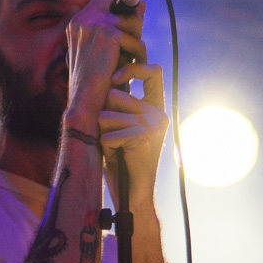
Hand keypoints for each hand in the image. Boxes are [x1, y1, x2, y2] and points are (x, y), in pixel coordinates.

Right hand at [65, 0, 146, 115]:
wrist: (83, 100)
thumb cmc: (92, 80)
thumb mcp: (98, 51)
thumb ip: (115, 28)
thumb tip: (143, 4)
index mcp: (78, 21)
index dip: (125, 1)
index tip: (134, 16)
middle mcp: (84, 17)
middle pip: (124, 0)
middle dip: (134, 21)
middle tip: (133, 41)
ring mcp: (96, 23)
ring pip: (134, 21)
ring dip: (137, 41)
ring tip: (130, 59)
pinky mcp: (110, 34)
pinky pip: (136, 40)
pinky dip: (137, 56)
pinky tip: (129, 69)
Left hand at [99, 60, 168, 207]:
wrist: (134, 194)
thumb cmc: (123, 160)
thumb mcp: (124, 126)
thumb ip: (121, 104)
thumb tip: (106, 79)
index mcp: (156, 108)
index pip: (154, 71)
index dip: (132, 68)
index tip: (116, 79)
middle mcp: (158, 114)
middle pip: (114, 95)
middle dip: (105, 116)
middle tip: (116, 138)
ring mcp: (152, 125)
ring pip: (106, 115)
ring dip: (104, 134)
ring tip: (118, 149)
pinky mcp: (142, 137)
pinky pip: (106, 134)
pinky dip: (106, 148)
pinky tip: (119, 157)